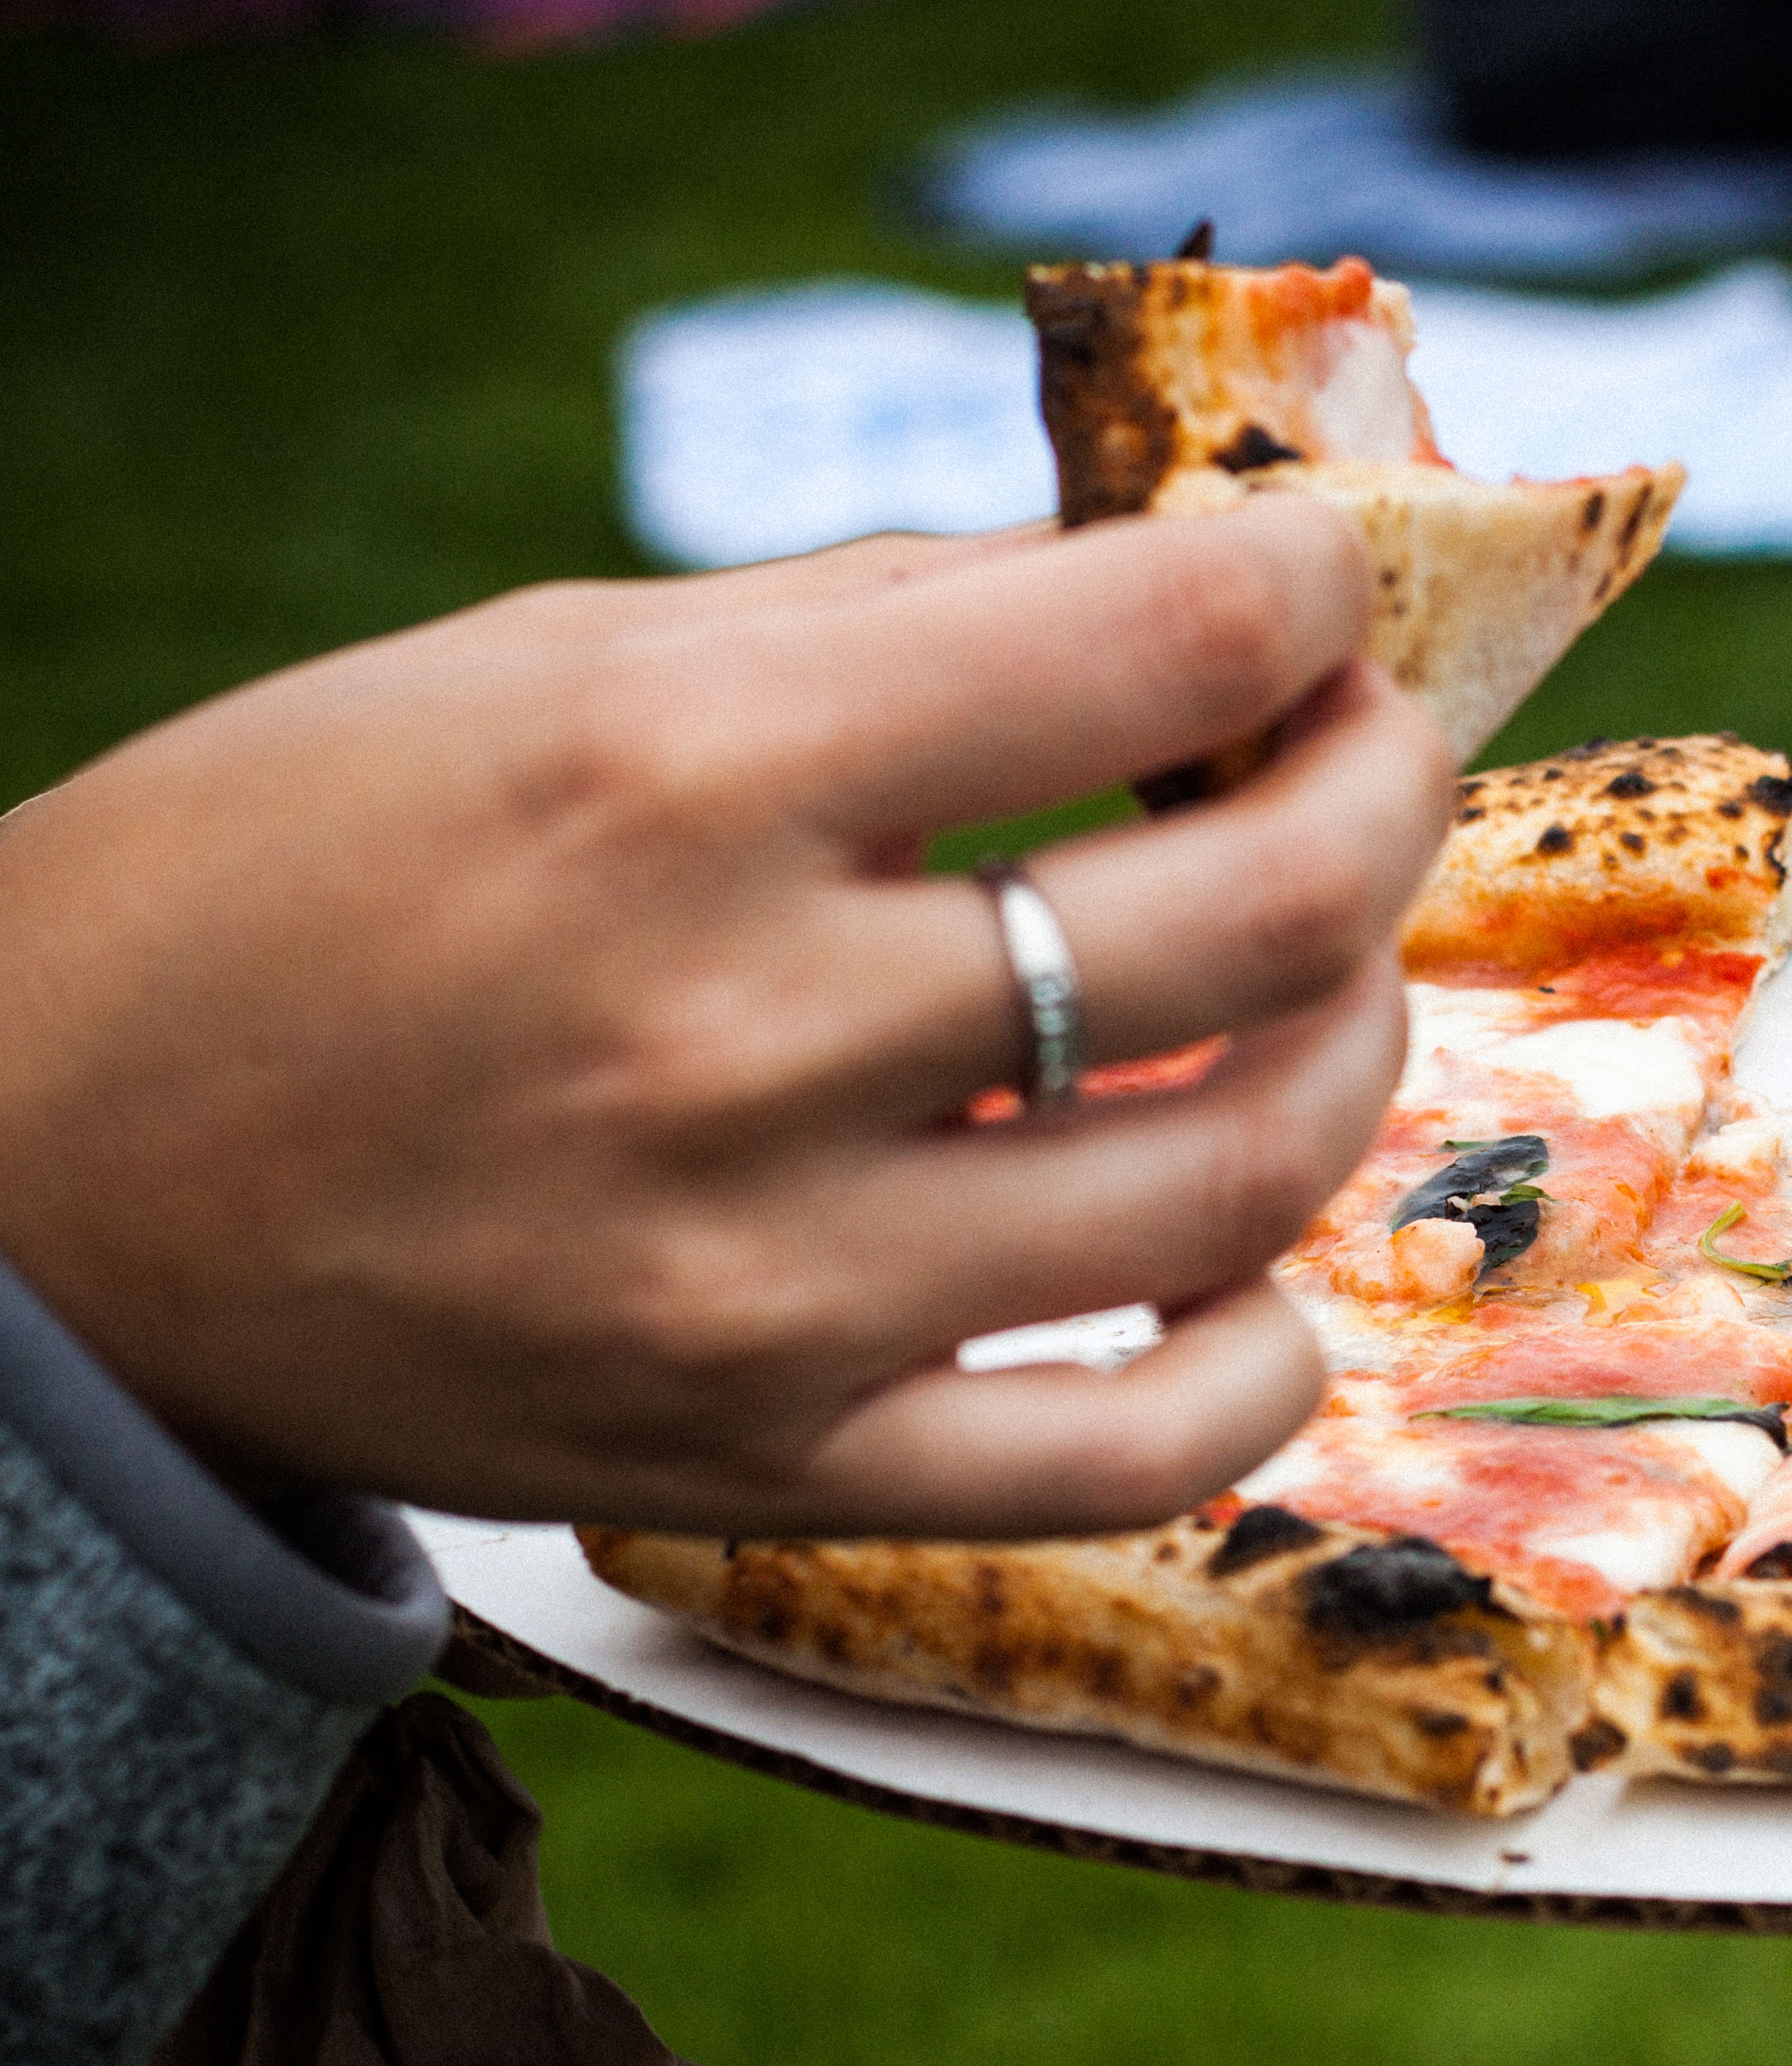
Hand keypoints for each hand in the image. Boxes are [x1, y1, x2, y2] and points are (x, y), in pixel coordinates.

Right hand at [0, 500, 1452, 1535]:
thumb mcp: (546, 663)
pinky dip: (1265, 1350)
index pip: (1154, 646)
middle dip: (1383, 798)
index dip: (1305, 600)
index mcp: (677, 772)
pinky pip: (1144, 1451)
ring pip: (1249, 1172)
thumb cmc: (295, 884)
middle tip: (1367, 763)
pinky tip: (1243, 1249)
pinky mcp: (777, 1472)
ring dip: (1355, 1041)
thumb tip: (1183, 594)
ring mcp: (774, 1287)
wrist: (47, 1207)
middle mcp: (744, 1035)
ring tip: (1324, 977)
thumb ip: (884, 625)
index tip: (1315, 600)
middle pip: (1262, 912)